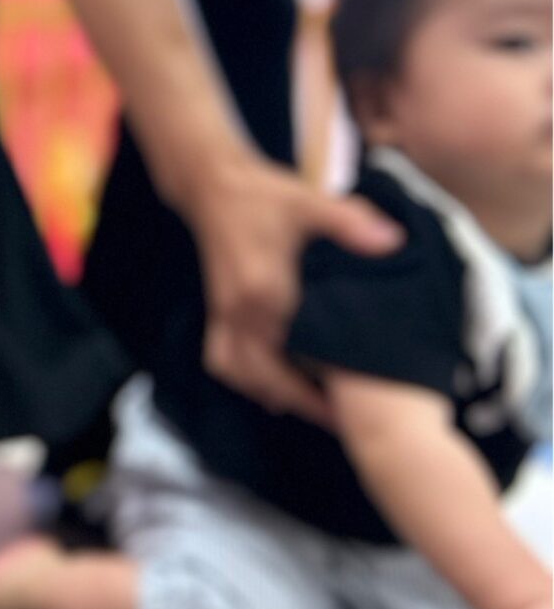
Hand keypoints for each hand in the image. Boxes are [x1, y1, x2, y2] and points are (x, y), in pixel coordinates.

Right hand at [186, 151, 401, 423]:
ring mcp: (224, 314)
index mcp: (266, 293)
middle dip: (301, 403)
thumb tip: (394, 243)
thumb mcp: (312, 203)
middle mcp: (240, 311)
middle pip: (265, 376)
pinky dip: (245, 378)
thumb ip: (352, 224)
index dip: (322, 385)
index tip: (354, 404)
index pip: (295, 355)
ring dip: (270, 393)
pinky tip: (269, 385)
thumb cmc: (266, 195)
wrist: (213, 186)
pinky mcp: (216, 311)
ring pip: (240, 373)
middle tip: (340, 421)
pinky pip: (223, 359)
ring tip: (307, 408)